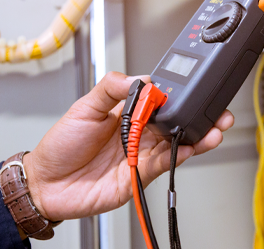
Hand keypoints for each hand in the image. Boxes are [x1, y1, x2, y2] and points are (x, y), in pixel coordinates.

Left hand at [22, 72, 233, 221]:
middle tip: (217, 111)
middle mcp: (138, 133)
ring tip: (214, 130)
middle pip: (176, 122)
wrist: (46, 184)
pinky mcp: (140, 176)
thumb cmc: (61, 146)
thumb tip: (139, 78)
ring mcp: (141, 154)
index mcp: (127, 113)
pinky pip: (165, 164)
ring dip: (198, 137)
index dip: (177, 95)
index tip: (192, 89)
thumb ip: (111, 89)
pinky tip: (191, 148)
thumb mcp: (83, 107)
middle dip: (199, 116)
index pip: (159, 101)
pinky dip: (179, 156)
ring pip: (177, 143)